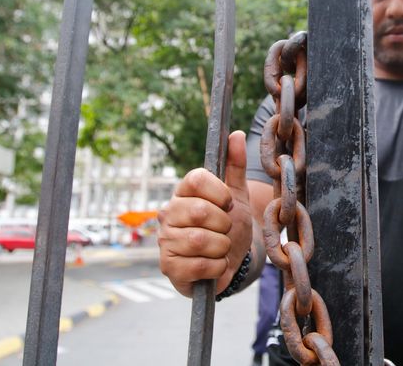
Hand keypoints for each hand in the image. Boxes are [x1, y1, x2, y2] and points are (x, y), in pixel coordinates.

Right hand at [158, 130, 252, 296]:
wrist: (231, 260)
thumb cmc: (230, 223)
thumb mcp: (237, 194)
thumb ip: (235, 165)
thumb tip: (236, 134)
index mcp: (183, 192)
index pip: (196, 179)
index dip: (220, 193)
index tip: (228, 204)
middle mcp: (168, 214)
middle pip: (200, 210)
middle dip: (224, 223)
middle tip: (226, 229)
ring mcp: (165, 241)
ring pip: (200, 240)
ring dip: (221, 246)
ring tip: (221, 247)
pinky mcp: (168, 267)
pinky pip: (198, 266)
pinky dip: (216, 266)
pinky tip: (215, 264)